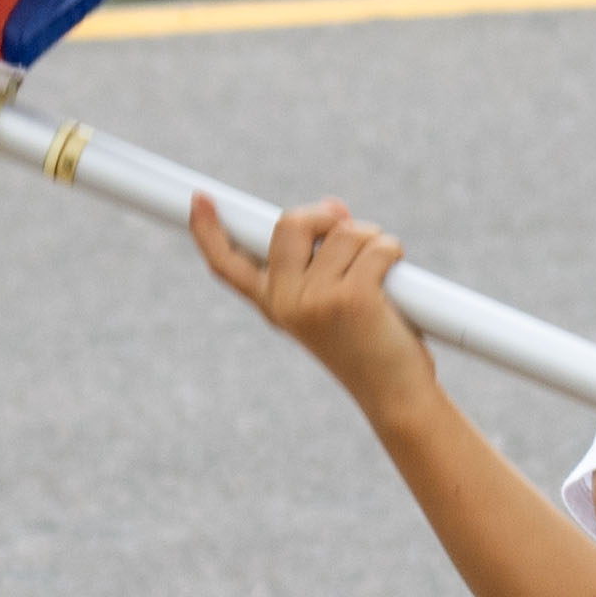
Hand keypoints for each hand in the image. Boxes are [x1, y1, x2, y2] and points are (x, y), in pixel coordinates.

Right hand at [189, 190, 433, 421]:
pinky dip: (393, 253)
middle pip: (291, 223)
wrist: (396, 397)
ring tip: (381, 281)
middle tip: (348, 233)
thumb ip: (322, 257)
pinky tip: (396, 282)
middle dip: (325, 217)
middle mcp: (285, 302)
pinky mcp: (352, 298)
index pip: (228, 264)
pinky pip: (376, 246)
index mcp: (272, 304)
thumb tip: (334, 208)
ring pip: (345, 232)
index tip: (199, 199)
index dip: (208, 230)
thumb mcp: (332, 301)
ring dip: (373, 242)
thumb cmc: (370, 347)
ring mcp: (315, 300)